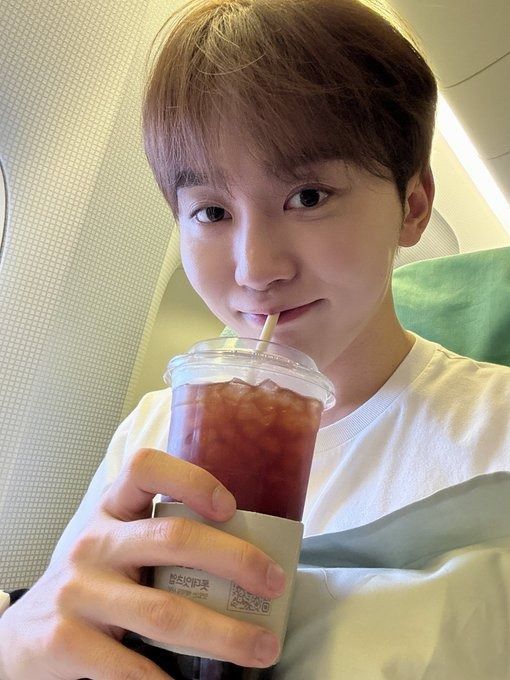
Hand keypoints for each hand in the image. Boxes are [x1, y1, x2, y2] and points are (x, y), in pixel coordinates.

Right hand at [0, 448, 284, 678]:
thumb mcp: (114, 547)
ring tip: (261, 648)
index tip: (230, 505)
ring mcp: (78, 590)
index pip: (144, 468)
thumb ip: (157, 540)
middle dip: (235, 560)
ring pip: (165, 610)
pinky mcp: (66, 640)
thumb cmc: (89, 585)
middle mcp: (93, 542)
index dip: (191, 479)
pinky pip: (131, 667)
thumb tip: (245, 557)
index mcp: (110, 510)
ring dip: (224, 633)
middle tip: (275, 582)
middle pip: (173, 538)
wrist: (20, 639)